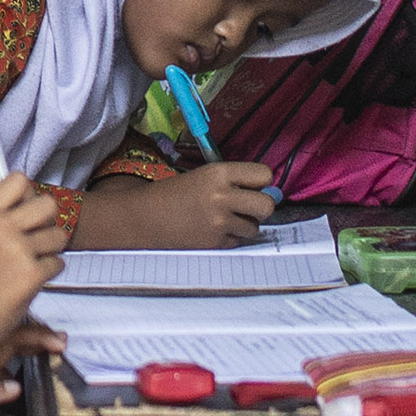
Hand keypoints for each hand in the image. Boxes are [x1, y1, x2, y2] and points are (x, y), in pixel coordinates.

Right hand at [0, 174, 68, 345]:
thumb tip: (24, 197)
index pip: (18, 180)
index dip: (28, 195)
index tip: (26, 210)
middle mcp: (0, 227)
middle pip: (48, 203)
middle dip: (47, 222)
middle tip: (35, 239)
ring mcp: (17, 250)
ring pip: (59, 235)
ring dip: (51, 250)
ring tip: (31, 264)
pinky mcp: (32, 274)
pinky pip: (58, 263)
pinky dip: (49, 274)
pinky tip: (30, 282)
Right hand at [66, 162, 280, 249]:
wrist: (145, 217)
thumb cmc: (176, 194)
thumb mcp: (204, 177)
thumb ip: (235, 182)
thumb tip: (270, 194)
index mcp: (219, 172)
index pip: (264, 174)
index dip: (261, 182)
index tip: (252, 186)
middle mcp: (222, 196)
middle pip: (267, 205)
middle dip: (261, 208)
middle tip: (247, 208)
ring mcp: (219, 222)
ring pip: (255, 227)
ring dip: (245, 226)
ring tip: (224, 220)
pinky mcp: (215, 243)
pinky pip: (238, 242)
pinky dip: (230, 239)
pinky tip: (212, 232)